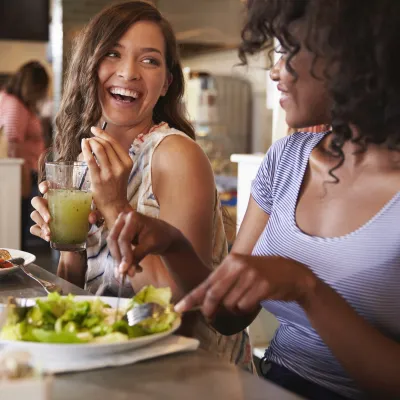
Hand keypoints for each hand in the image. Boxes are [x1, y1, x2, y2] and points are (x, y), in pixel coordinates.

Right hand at [30, 181, 101, 241]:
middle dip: (41, 209)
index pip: (48, 185)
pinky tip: (48, 237)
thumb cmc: (82, 218)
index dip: (44, 185)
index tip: (45, 190)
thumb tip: (91, 218)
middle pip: (36, 201)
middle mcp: (48, 203)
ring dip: (41, 224)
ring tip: (50, 232)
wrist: (78, 235)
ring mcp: (42, 215)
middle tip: (49, 219)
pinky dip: (40, 233)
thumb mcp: (90, 214)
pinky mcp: (40, 227)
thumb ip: (94, 213)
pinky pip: (34, 228)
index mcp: (59, 196)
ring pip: (34, 215)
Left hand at [81, 126, 132, 226]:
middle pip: (106, 144)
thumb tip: (102, 140)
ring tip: (85, 142)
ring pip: (99, 149)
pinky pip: (91, 159)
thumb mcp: (122, 170)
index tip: (94, 129)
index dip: (103, 133)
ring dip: (90, 142)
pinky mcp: (99, 179)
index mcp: (128, 163)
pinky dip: (86, 150)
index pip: (114, 143)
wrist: (115, 205)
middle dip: (95, 138)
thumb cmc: (116, 187)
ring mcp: (110, 173)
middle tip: (89, 138)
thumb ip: (116, 157)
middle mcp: (121, 167)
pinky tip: (83, 146)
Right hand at [107, 211, 180, 277]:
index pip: (123, 239)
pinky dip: (122, 258)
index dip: (124, 255)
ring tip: (129, 272)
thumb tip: (127, 272)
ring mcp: (119, 225)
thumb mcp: (150, 245)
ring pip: (112, 245)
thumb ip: (137, 256)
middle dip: (118, 258)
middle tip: (124, 273)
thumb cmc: (161, 236)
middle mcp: (123, 218)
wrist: (165, 235)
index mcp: (132, 217)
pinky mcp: (119, 234)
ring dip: (119, 260)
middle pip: (114, 240)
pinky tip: (131, 267)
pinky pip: (115, 247)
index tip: (125, 270)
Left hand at [175, 254, 317, 317]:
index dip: (192, 297)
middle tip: (210, 317)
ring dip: (233, 309)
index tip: (179, 308)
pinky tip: (254, 301)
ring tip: (243, 300)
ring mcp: (251, 275)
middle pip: (214, 294)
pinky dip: (246, 309)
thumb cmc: (262, 273)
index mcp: (230, 261)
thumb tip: (202, 300)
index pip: (207, 282)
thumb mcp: (241, 271)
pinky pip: (245, 306)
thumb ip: (223, 282)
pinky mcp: (262, 286)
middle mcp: (239, 266)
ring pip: (230, 303)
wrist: (292, 273)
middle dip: (209, 310)